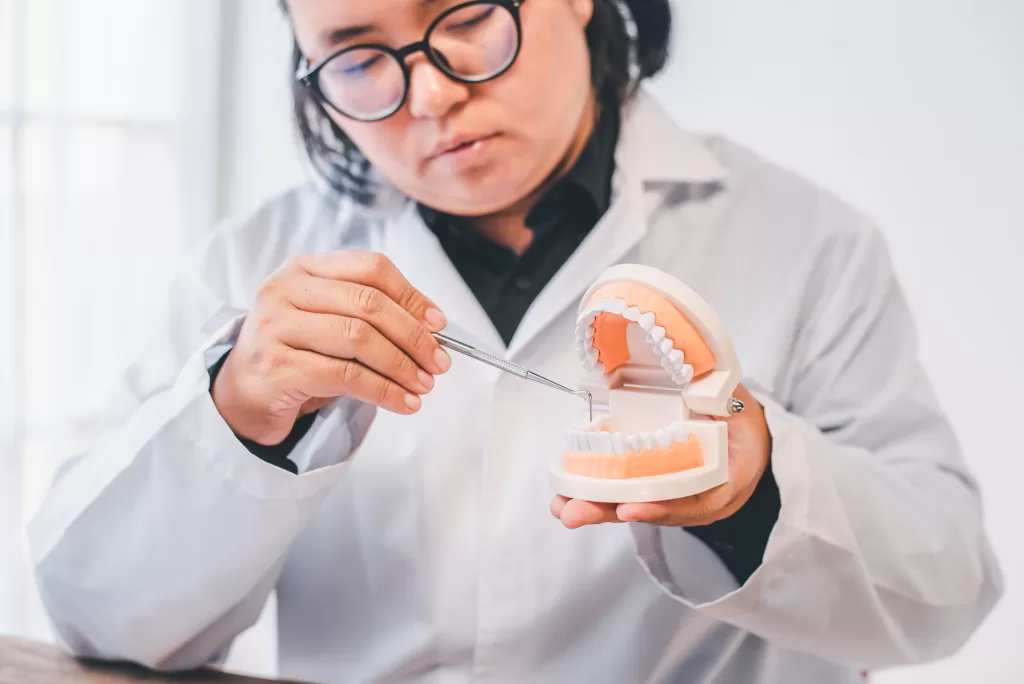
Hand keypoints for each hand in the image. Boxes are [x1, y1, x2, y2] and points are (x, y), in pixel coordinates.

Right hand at [212, 251, 450, 444]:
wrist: (241, 395)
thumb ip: (369, 316)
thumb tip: (432, 331)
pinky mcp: (276, 367)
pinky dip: (383, 391)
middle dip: (413, 335)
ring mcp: (275, 327)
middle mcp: (284, 290)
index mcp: (303, 268)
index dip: (411, 294)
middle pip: (368, 303)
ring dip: (401, 366)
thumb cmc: (295, 355)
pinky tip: (403, 402)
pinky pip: (345, 376)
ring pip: (358, 339)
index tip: (439, 323)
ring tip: (424, 385)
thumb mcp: (329, 322)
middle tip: (439, 362)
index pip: (370, 268)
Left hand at [551, 384, 770, 528]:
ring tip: (562, 506)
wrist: (749, 441)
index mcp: (724, 485)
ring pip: (632, 506)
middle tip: (575, 512)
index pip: (693, 503)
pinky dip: (598, 494)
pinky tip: (568, 493)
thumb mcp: (742, 410)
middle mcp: (695, 500)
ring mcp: (672, 497)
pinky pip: (626, 495)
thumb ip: (723, 400)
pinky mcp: (653, 488)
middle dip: (610, 512)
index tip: (629, 507)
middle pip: (651, 511)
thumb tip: (699, 384)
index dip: (661, 507)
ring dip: (596, 506)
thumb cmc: (743, 424)